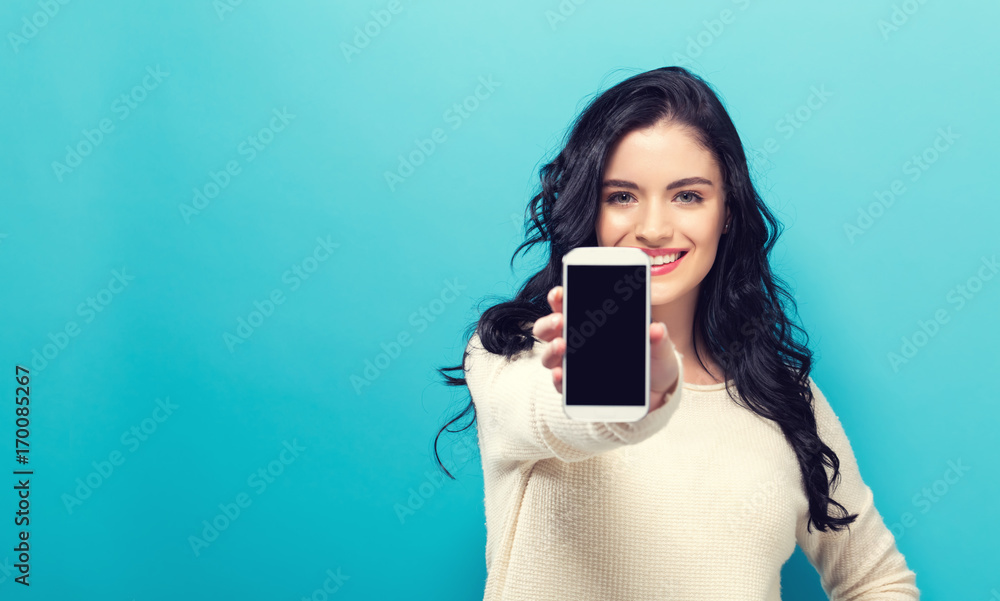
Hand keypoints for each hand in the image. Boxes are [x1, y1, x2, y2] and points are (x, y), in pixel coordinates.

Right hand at [531, 285, 680, 410]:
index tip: (559, 293)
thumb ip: (657, 338)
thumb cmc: (651, 361)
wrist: (656, 392)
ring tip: (561, 346)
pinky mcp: (576, 389)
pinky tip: (561, 374)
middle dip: (549, 323)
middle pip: (549, 329)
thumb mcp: (658, 346)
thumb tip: (655, 329)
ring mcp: (573, 365)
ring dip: (551, 350)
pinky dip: (558, 379)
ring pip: (549, 356)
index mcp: (590, 323)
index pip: (567, 306)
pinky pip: (560, 384)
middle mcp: (576, 342)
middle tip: (559, 320)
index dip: (558, 298)